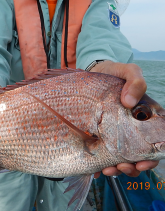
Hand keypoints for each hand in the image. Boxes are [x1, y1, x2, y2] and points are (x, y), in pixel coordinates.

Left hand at [91, 61, 158, 177]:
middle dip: (131, 167)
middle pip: (135, 155)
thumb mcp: (126, 72)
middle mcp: (127, 129)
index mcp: (140, 118)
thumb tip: (130, 102)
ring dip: (116, 169)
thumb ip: (135, 82)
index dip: (150, 157)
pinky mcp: (96, 133)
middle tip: (122, 167)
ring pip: (117, 158)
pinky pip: (99, 153)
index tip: (141, 163)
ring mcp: (110, 133)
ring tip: (108, 170)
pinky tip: (96, 169)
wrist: (91, 74)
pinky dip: (99, 165)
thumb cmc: (112, 73)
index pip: (151, 143)